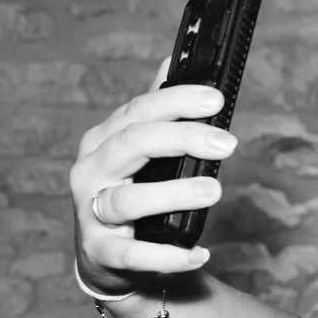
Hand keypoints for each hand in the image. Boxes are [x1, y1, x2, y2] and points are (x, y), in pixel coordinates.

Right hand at [69, 59, 233, 291]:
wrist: (106, 259)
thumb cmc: (130, 192)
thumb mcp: (138, 150)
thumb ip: (155, 110)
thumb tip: (174, 58)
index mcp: (104, 140)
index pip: (138, 111)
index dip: (177, 102)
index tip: (216, 100)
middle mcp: (91, 171)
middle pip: (132, 144)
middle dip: (181, 138)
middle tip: (226, 144)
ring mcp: (91, 213)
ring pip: (128, 200)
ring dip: (174, 194)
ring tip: (213, 190)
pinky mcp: (100, 252)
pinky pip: (132, 254)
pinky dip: (166, 255)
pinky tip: (198, 253)